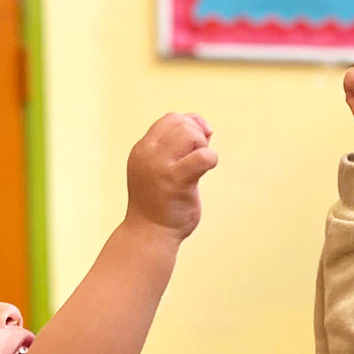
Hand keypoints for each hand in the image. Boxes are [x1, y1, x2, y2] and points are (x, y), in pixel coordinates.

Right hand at [126, 112, 218, 238]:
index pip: (170, 119)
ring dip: (203, 146)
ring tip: (200, 165)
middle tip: (199, 157)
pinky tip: (208, 168)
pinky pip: (202, 157)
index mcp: (142, 149)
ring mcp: (160, 167)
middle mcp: (148, 154)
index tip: (201, 140)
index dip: (190, 123)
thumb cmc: (159, 203)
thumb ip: (176, 148)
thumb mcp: (159, 168)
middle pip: (181, 124)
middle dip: (198, 136)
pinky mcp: (176, 181)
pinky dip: (211, 158)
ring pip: (190, 135)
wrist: (149, 234)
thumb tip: (204, 127)